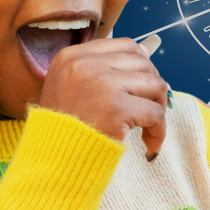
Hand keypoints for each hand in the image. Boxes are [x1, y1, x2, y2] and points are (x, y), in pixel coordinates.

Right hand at [38, 34, 169, 158]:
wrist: (50, 164)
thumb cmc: (63, 131)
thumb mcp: (72, 89)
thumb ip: (103, 69)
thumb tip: (147, 52)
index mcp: (72, 56)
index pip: (125, 45)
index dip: (142, 65)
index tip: (143, 87)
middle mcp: (85, 64)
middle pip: (143, 63)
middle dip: (153, 88)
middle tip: (149, 111)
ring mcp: (101, 84)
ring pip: (155, 84)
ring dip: (159, 108)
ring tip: (149, 129)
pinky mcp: (116, 109)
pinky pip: (155, 113)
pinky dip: (159, 131)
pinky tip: (150, 145)